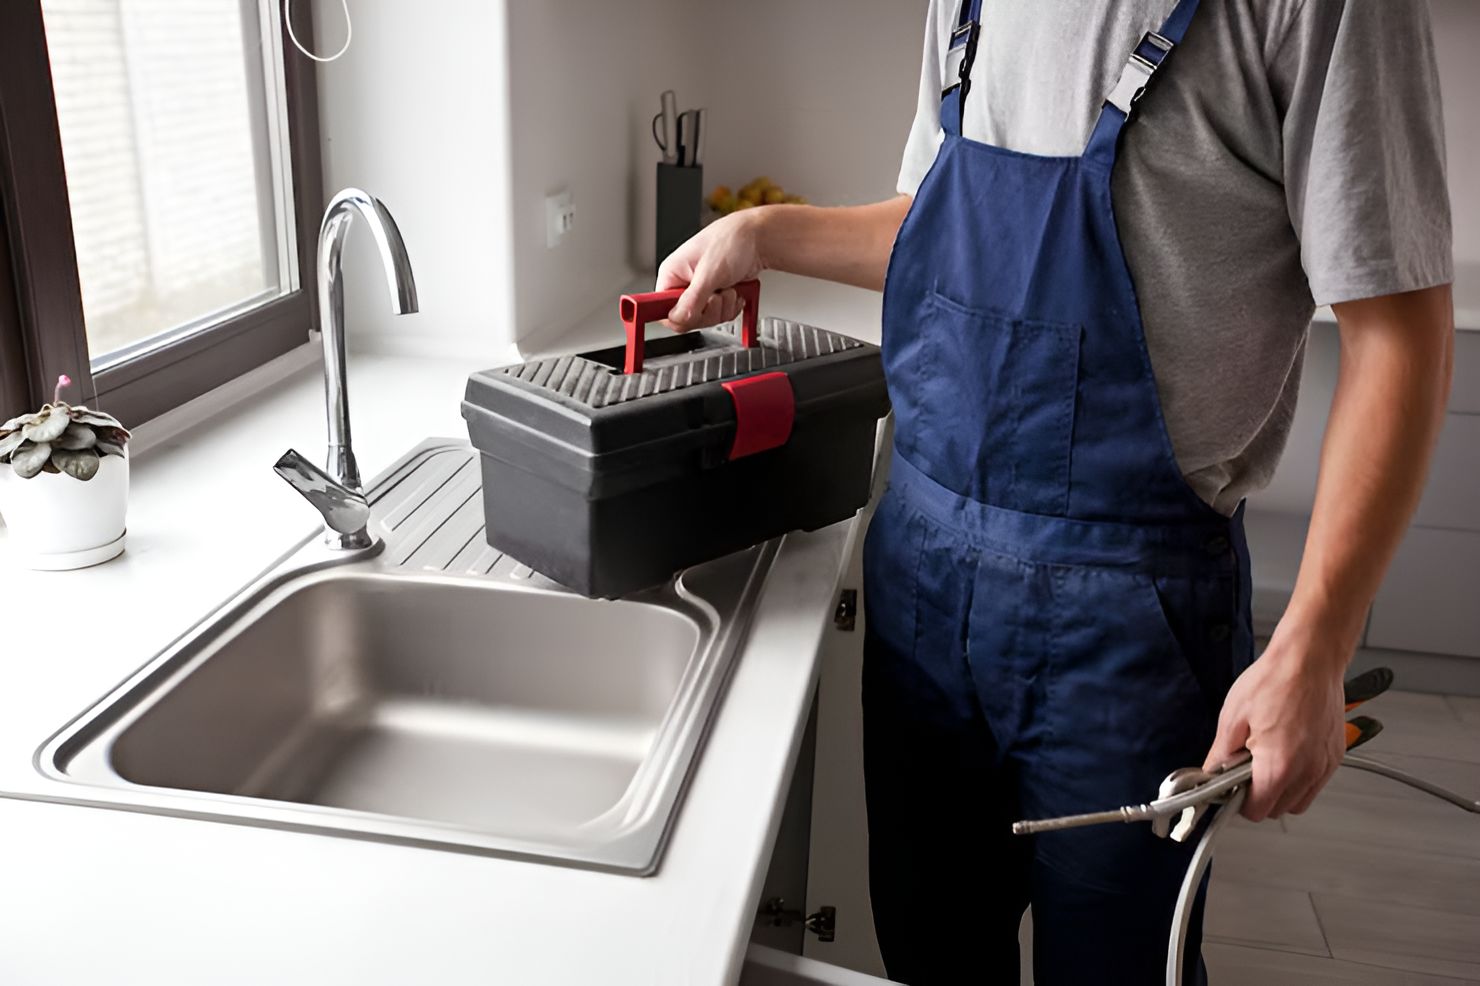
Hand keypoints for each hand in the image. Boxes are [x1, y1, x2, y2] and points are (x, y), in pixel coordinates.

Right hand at [656, 209, 766, 330]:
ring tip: (729, 289)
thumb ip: (693, 299)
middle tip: (718, 295)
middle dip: (709, 311)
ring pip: (706, 318)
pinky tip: (735, 293)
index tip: (694, 313)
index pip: (661, 309)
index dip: (679, 316)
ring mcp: (701, 290)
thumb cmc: (733, 240)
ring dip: (724, 308)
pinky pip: (719, 315)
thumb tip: (678, 318)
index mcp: (672, 273)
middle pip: (687, 318)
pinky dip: (731, 308)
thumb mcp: (710, 272)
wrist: (759, 238)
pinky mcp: (716, 295)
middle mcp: (683, 283)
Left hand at [1202, 620, 1348, 821]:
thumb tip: (1212, 774)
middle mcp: (1307, 771)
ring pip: (1300, 800)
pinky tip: (1285, 752)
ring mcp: (1324, 765)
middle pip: (1278, 809)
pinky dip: (1300, 779)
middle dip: (1258, 797)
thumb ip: (1221, 754)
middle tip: (1244, 772)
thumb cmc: (1275, 680)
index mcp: (1278, 766)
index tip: (1229, 788)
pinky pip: (1315, 783)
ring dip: (1281, 791)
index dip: (1238, 802)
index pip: (1257, 810)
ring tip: (1265, 760)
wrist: (1311, 658)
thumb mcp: (1233, 717)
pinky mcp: (1335, 755)